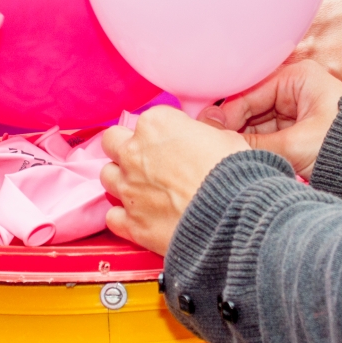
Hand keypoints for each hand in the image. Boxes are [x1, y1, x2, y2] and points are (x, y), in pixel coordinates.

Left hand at [100, 107, 249, 254]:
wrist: (234, 217)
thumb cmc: (234, 173)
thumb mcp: (226, 137)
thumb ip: (204, 131)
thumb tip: (202, 133)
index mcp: (156, 124)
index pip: (147, 119)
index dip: (161, 132)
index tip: (174, 142)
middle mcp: (134, 153)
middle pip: (112, 141)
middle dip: (126, 148)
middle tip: (148, 160)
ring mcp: (129, 188)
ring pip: (107, 176)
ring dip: (122, 180)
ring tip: (145, 190)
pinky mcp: (132, 222)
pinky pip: (113, 216)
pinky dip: (124, 217)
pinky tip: (141, 217)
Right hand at [202, 61, 341, 179]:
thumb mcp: (294, 145)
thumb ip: (251, 143)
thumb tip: (215, 138)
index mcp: (298, 77)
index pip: (249, 91)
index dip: (226, 113)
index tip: (207, 131)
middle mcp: (295, 90)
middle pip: (250, 107)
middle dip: (234, 128)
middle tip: (213, 145)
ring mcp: (296, 111)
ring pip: (256, 125)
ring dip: (244, 141)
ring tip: (227, 155)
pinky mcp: (298, 132)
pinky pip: (267, 137)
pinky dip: (256, 149)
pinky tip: (242, 158)